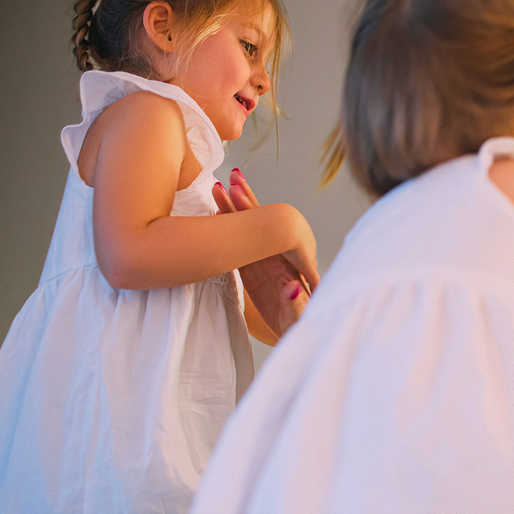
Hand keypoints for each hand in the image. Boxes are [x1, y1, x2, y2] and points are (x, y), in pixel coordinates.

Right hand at [214, 169, 309, 336]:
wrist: (294, 333)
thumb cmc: (299, 327)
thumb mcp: (298, 319)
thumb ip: (296, 305)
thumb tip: (293, 287)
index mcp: (292, 266)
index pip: (273, 234)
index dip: (255, 214)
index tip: (238, 193)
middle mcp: (280, 258)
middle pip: (260, 225)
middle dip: (245, 203)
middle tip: (230, 179)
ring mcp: (266, 262)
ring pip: (248, 230)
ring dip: (234, 210)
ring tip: (218, 187)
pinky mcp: (254, 271)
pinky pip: (239, 245)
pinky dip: (228, 228)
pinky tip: (214, 211)